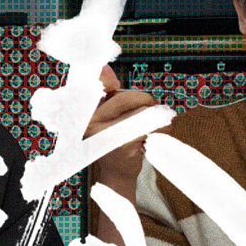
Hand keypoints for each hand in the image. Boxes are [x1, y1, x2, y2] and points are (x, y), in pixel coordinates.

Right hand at [87, 64, 157, 190]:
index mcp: (86, 113)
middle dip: (146, 101)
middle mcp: (91, 123)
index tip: (118, 87)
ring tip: (159, 124)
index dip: (111, 83)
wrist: (116, 176)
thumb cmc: (113, 144)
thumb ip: (107, 94)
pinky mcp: (123, 144)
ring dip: (156, 116)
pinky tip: (159, 134)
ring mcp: (106, 134)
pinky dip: (160, 128)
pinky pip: (148, 126)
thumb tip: (105, 69)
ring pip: (141, 112)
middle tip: (154, 109)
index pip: (101, 85)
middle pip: (127, 97)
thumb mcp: (106, 117)